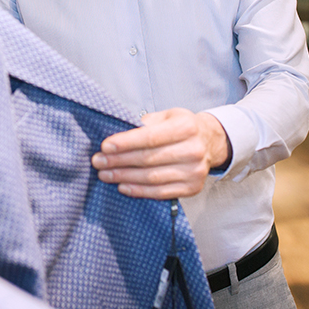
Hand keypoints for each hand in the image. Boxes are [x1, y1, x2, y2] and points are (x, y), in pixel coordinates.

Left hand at [91, 108, 231, 199]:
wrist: (210, 143)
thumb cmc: (182, 127)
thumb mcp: (166, 116)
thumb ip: (144, 123)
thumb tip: (115, 133)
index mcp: (186, 127)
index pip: (150, 137)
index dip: (125, 143)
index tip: (105, 146)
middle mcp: (193, 150)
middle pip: (148, 159)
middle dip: (119, 161)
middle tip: (98, 162)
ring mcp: (195, 171)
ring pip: (152, 178)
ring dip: (124, 177)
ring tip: (105, 174)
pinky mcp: (192, 188)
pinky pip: (160, 192)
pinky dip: (139, 191)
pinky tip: (123, 186)